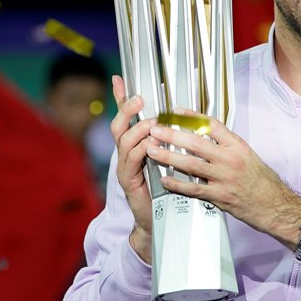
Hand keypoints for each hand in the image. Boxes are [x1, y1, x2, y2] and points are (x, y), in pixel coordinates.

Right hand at [109, 75, 158, 262]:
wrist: (158, 220)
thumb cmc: (166, 189)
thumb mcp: (169, 160)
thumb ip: (171, 142)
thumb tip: (182, 121)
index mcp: (136, 146)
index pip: (127, 118)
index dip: (121, 99)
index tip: (119, 80)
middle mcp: (126, 154)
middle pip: (119, 126)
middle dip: (127, 109)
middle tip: (139, 99)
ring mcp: (125, 167)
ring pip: (125, 141)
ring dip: (139, 129)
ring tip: (152, 124)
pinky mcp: (128, 180)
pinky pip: (131, 160)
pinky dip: (141, 150)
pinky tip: (151, 146)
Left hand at [146, 110, 300, 248]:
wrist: (275, 205)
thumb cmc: (262, 180)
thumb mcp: (247, 154)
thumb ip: (226, 144)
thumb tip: (204, 133)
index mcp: (236, 146)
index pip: (210, 125)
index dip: (190, 116)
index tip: (175, 112)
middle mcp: (229, 159)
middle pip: (195, 142)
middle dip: (171, 135)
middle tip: (155, 129)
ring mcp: (224, 178)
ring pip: (190, 164)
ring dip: (168, 157)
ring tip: (153, 150)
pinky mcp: (220, 197)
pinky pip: (194, 189)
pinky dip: (177, 184)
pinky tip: (165, 179)